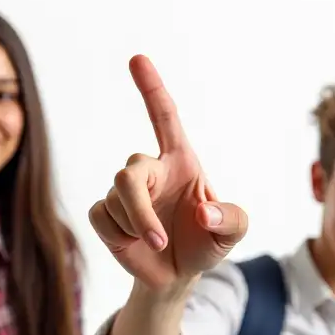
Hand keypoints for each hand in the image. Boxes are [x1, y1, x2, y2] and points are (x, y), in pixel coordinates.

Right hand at [88, 55, 248, 289]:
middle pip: (128, 172)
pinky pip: (101, 217)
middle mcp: (150, 169)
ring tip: (157, 243)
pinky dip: (120, 236)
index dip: (151, 88)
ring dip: (137, 228)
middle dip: (138, 209)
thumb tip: (204, 213)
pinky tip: (135, 244)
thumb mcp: (232, 233)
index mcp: (180, 162)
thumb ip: (231, 219)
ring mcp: (124, 191)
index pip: (163, 117)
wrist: (178, 275)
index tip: (137, 59)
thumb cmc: (206, 243)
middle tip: (158, 240)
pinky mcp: (105, 213)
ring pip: (115, 199)